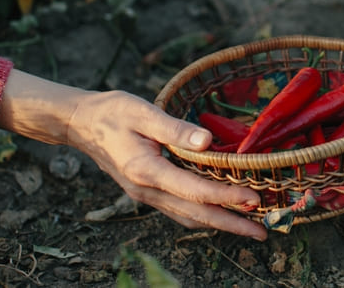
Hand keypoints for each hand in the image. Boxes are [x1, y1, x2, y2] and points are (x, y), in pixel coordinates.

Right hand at [65, 90, 267, 238]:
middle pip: (195, 213)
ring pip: (187, 216)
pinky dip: (203, 215)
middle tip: (262, 232)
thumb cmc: (113, 113)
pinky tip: (219, 214)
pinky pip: (179, 209)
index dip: (226, 197)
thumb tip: (207, 141)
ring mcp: (145, 194)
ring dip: (219, 224)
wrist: (80, 123)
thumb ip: (176, 130)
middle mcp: (146, 190)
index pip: (194, 190)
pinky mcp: (147, 191)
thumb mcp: (144, 113)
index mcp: (146, 170)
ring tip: (249, 228)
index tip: (254, 199)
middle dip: (231, 224)